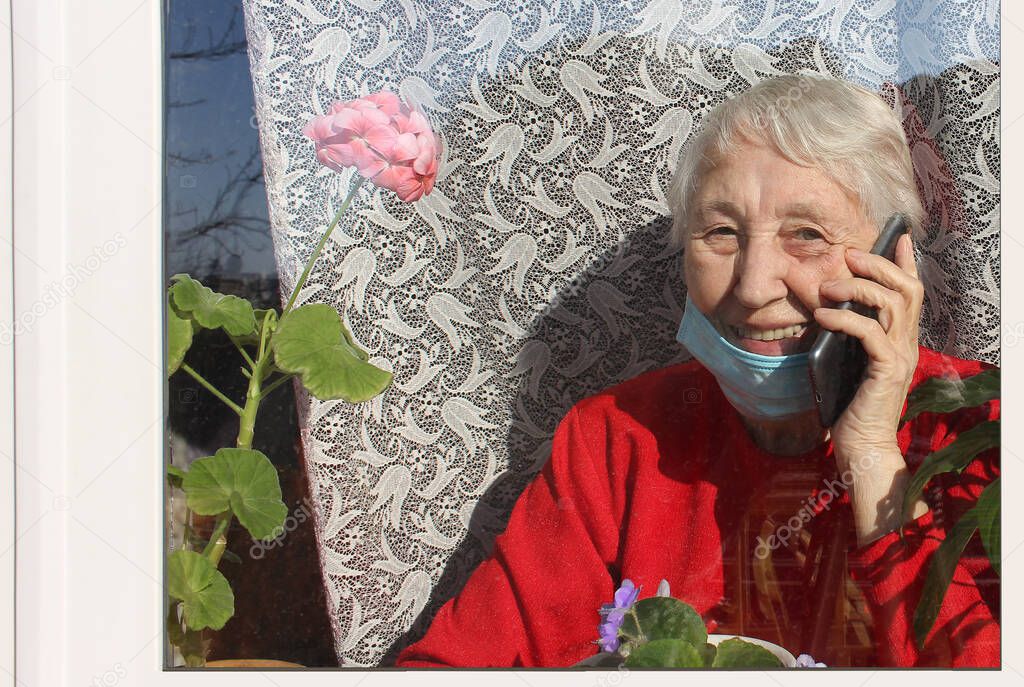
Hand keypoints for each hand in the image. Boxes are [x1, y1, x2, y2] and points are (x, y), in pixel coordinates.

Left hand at [812, 233, 926, 544]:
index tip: (899, 236)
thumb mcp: (841, 358)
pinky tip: (822, 316)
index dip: (906, 263)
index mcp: (899, 339)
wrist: (860, 447)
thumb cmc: (848, 405)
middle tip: (848, 256)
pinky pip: (871, 334)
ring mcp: (899, 357)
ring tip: (827, 288)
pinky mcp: (885, 371)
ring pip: (892, 304)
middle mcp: (906, 344)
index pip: (912, 292)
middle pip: (907, 289)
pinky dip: (845, 319)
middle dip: (879, 265)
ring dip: (857, 289)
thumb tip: (815, 298)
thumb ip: (838, 330)